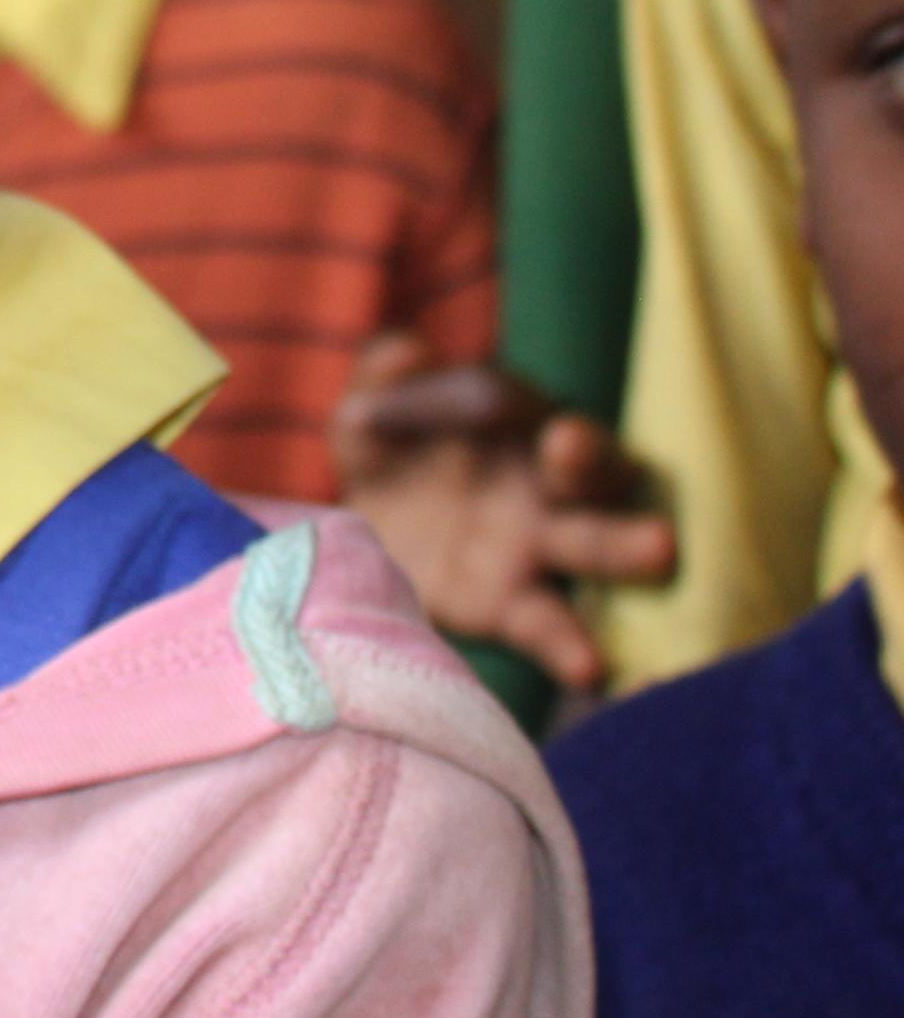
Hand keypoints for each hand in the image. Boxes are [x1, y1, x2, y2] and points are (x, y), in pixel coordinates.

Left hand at [328, 334, 676, 690]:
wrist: (357, 542)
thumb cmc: (385, 455)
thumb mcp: (368, 413)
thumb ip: (384, 375)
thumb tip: (410, 350)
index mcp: (509, 424)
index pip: (513, 401)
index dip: (501, 398)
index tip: (490, 399)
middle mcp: (540, 484)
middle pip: (588, 466)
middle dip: (590, 458)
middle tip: (574, 449)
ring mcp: (534, 549)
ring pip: (591, 543)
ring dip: (623, 545)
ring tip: (660, 548)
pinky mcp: (513, 608)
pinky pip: (551, 627)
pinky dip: (572, 648)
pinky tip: (593, 668)